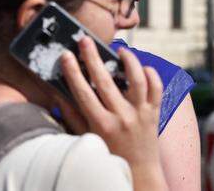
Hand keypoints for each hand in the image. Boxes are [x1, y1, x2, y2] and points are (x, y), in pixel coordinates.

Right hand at [56, 37, 165, 189]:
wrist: (139, 172)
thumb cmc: (109, 154)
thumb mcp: (86, 136)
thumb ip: (72, 115)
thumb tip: (57, 93)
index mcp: (100, 123)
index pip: (83, 92)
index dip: (72, 72)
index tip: (65, 55)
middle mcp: (121, 117)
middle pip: (105, 81)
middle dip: (92, 57)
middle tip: (85, 40)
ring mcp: (140, 114)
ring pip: (136, 80)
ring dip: (128, 61)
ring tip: (120, 50)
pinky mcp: (155, 113)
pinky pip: (156, 89)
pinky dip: (151, 75)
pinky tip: (141, 66)